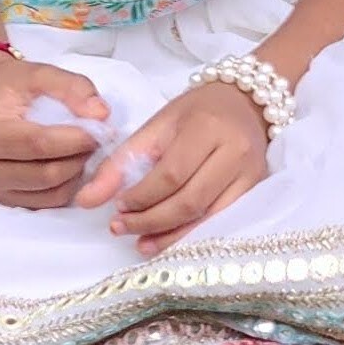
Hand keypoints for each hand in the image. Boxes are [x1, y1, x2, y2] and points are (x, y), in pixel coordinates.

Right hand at [0, 55, 111, 208]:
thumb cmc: (12, 85)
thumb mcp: (41, 72)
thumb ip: (73, 88)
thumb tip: (102, 115)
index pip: (40, 144)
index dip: (77, 139)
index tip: (103, 128)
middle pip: (48, 174)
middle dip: (81, 157)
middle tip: (99, 138)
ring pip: (52, 192)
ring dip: (78, 172)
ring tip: (86, 148)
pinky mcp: (7, 199)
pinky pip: (49, 201)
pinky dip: (69, 185)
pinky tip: (74, 162)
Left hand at [84, 82, 270, 253]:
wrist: (244, 102)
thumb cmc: (196, 112)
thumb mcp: (156, 126)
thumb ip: (120, 162)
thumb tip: (86, 200)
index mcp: (207, 127)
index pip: (171, 174)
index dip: (141, 197)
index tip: (117, 207)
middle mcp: (235, 151)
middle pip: (190, 200)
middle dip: (151, 220)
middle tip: (121, 228)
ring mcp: (251, 173)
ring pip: (208, 218)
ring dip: (170, 236)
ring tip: (140, 242)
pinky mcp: (257, 189)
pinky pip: (223, 222)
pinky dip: (193, 235)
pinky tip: (169, 240)